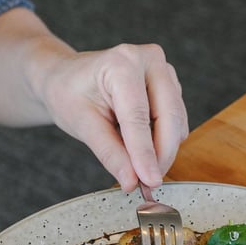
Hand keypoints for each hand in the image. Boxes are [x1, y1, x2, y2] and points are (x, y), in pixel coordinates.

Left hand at [39, 43, 188, 190]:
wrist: (69, 77)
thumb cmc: (70, 94)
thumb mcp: (82, 125)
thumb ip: (110, 153)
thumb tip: (132, 181)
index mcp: (122, 64)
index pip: (138, 117)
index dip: (145, 153)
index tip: (149, 181)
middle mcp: (149, 61)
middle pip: (169, 117)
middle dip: (161, 155)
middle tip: (149, 183)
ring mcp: (165, 72)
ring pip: (177, 123)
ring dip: (163, 152)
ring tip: (140, 168)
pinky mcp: (172, 87)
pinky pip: (177, 122)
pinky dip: (165, 143)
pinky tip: (144, 150)